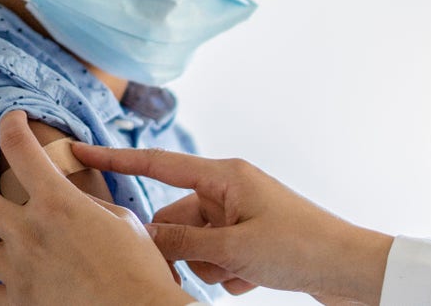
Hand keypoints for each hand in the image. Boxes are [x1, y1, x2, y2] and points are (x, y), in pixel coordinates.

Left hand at [0, 111, 190, 305]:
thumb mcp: (119, 219)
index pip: (18, 146)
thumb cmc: (140, 270)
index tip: (13, 119)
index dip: (11, 123)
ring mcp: (17, 272)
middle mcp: (28, 234)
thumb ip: (82, 203)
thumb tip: (66, 196)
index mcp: (57, 204)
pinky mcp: (15, 305)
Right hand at [72, 144, 394, 305]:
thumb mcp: (232, 247)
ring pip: (194, 243)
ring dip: (208, 266)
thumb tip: (143, 236)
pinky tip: (252, 281)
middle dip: (182, 248)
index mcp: (223, 175)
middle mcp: (229, 189)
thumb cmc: (300, 247)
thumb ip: (182, 241)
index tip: (77, 150)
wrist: (352, 270)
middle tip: (209, 266)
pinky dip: (227, 274)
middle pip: (175, 217)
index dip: (115, 160)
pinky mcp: (250, 239)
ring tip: (239, 275)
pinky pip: (216, 258)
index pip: (156, 164)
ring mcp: (240, 215)